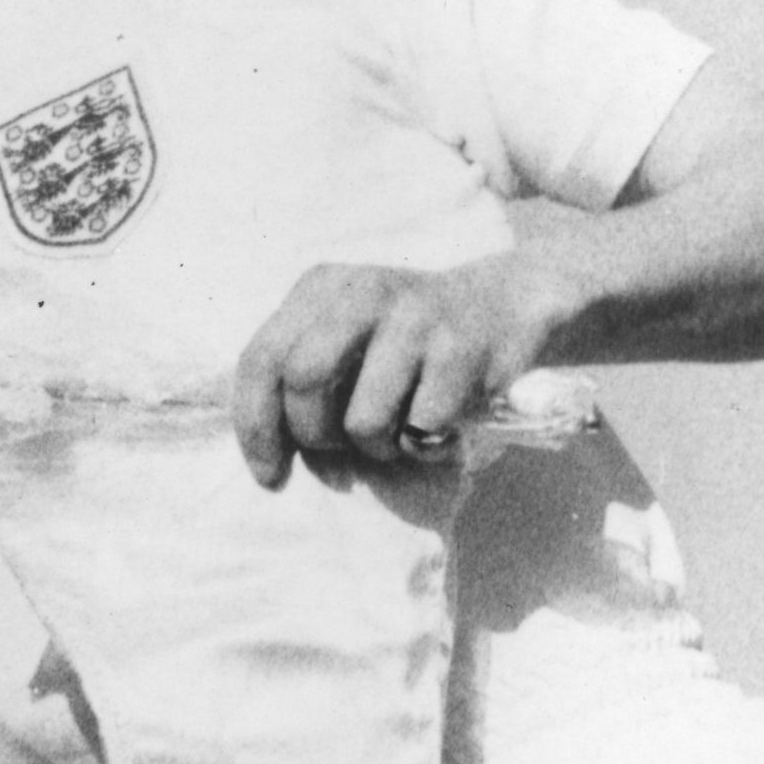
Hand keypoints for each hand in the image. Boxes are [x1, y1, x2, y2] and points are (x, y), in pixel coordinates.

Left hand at [228, 255, 573, 488]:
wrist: (507, 304)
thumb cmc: (406, 341)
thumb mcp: (344, 334)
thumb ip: (297, 374)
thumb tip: (269, 456)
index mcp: (320, 286)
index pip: (259, 360)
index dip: (256, 427)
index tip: (269, 476)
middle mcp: (363, 292)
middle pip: (302, 380)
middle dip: (314, 434)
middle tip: (339, 449)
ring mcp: (416, 317)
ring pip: (362, 420)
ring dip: (376, 448)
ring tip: (398, 433)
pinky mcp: (463, 349)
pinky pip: (421, 430)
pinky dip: (424, 447)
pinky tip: (441, 427)